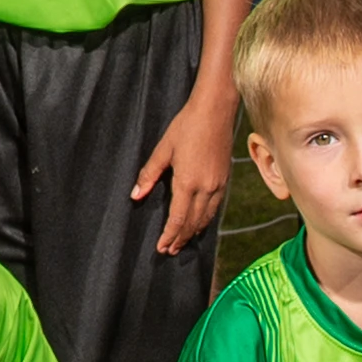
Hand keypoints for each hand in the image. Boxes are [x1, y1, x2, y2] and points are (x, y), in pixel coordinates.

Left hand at [132, 82, 227, 254]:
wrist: (215, 111)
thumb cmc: (187, 126)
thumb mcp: (163, 149)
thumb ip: (149, 174)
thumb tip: (136, 194)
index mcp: (187, 182)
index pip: (177, 218)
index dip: (169, 235)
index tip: (162, 247)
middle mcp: (206, 188)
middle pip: (192, 223)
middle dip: (180, 239)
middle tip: (169, 251)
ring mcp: (218, 185)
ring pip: (206, 218)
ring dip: (193, 232)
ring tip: (182, 242)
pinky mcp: (225, 180)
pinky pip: (215, 208)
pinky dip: (205, 220)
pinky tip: (199, 222)